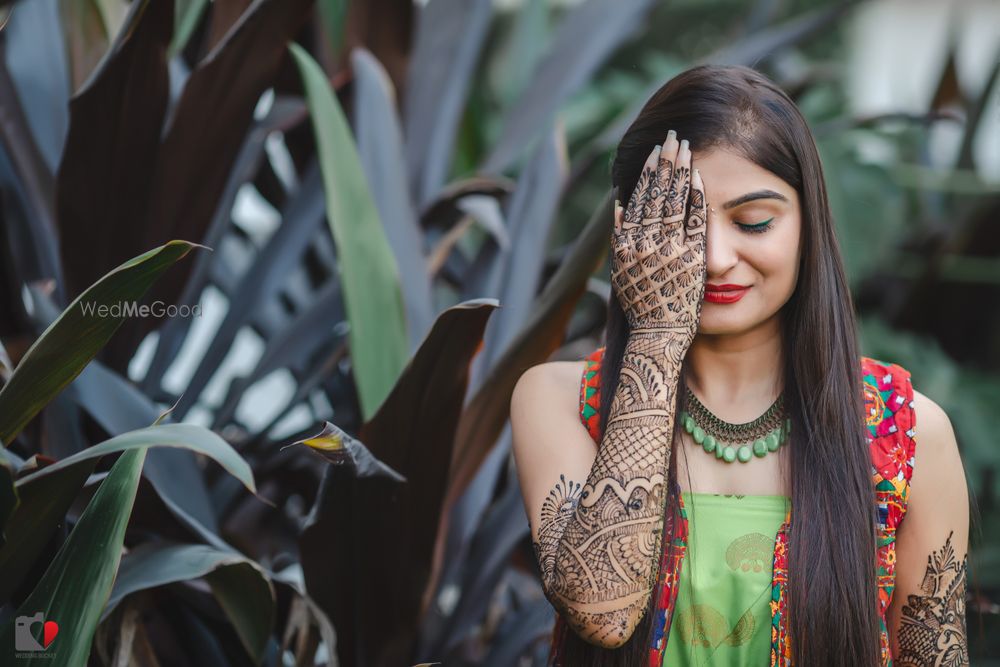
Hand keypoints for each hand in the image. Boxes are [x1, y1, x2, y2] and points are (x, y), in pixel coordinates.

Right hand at [611, 131, 706, 342]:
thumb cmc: (643, 307)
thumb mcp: (622, 272)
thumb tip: (620, 205)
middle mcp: (644, 244)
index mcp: (627, 244)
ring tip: (687, 148)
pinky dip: (696, 198)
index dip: (648, 174)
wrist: (657, 337)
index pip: (639, 199)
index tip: (655, 153)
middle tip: (673, 136)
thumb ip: (621, 239)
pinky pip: (693, 221)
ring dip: (681, 172)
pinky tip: (701, 179)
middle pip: (656, 194)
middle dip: (666, 163)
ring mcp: (668, 250)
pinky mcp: (690, 259)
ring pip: (673, 202)